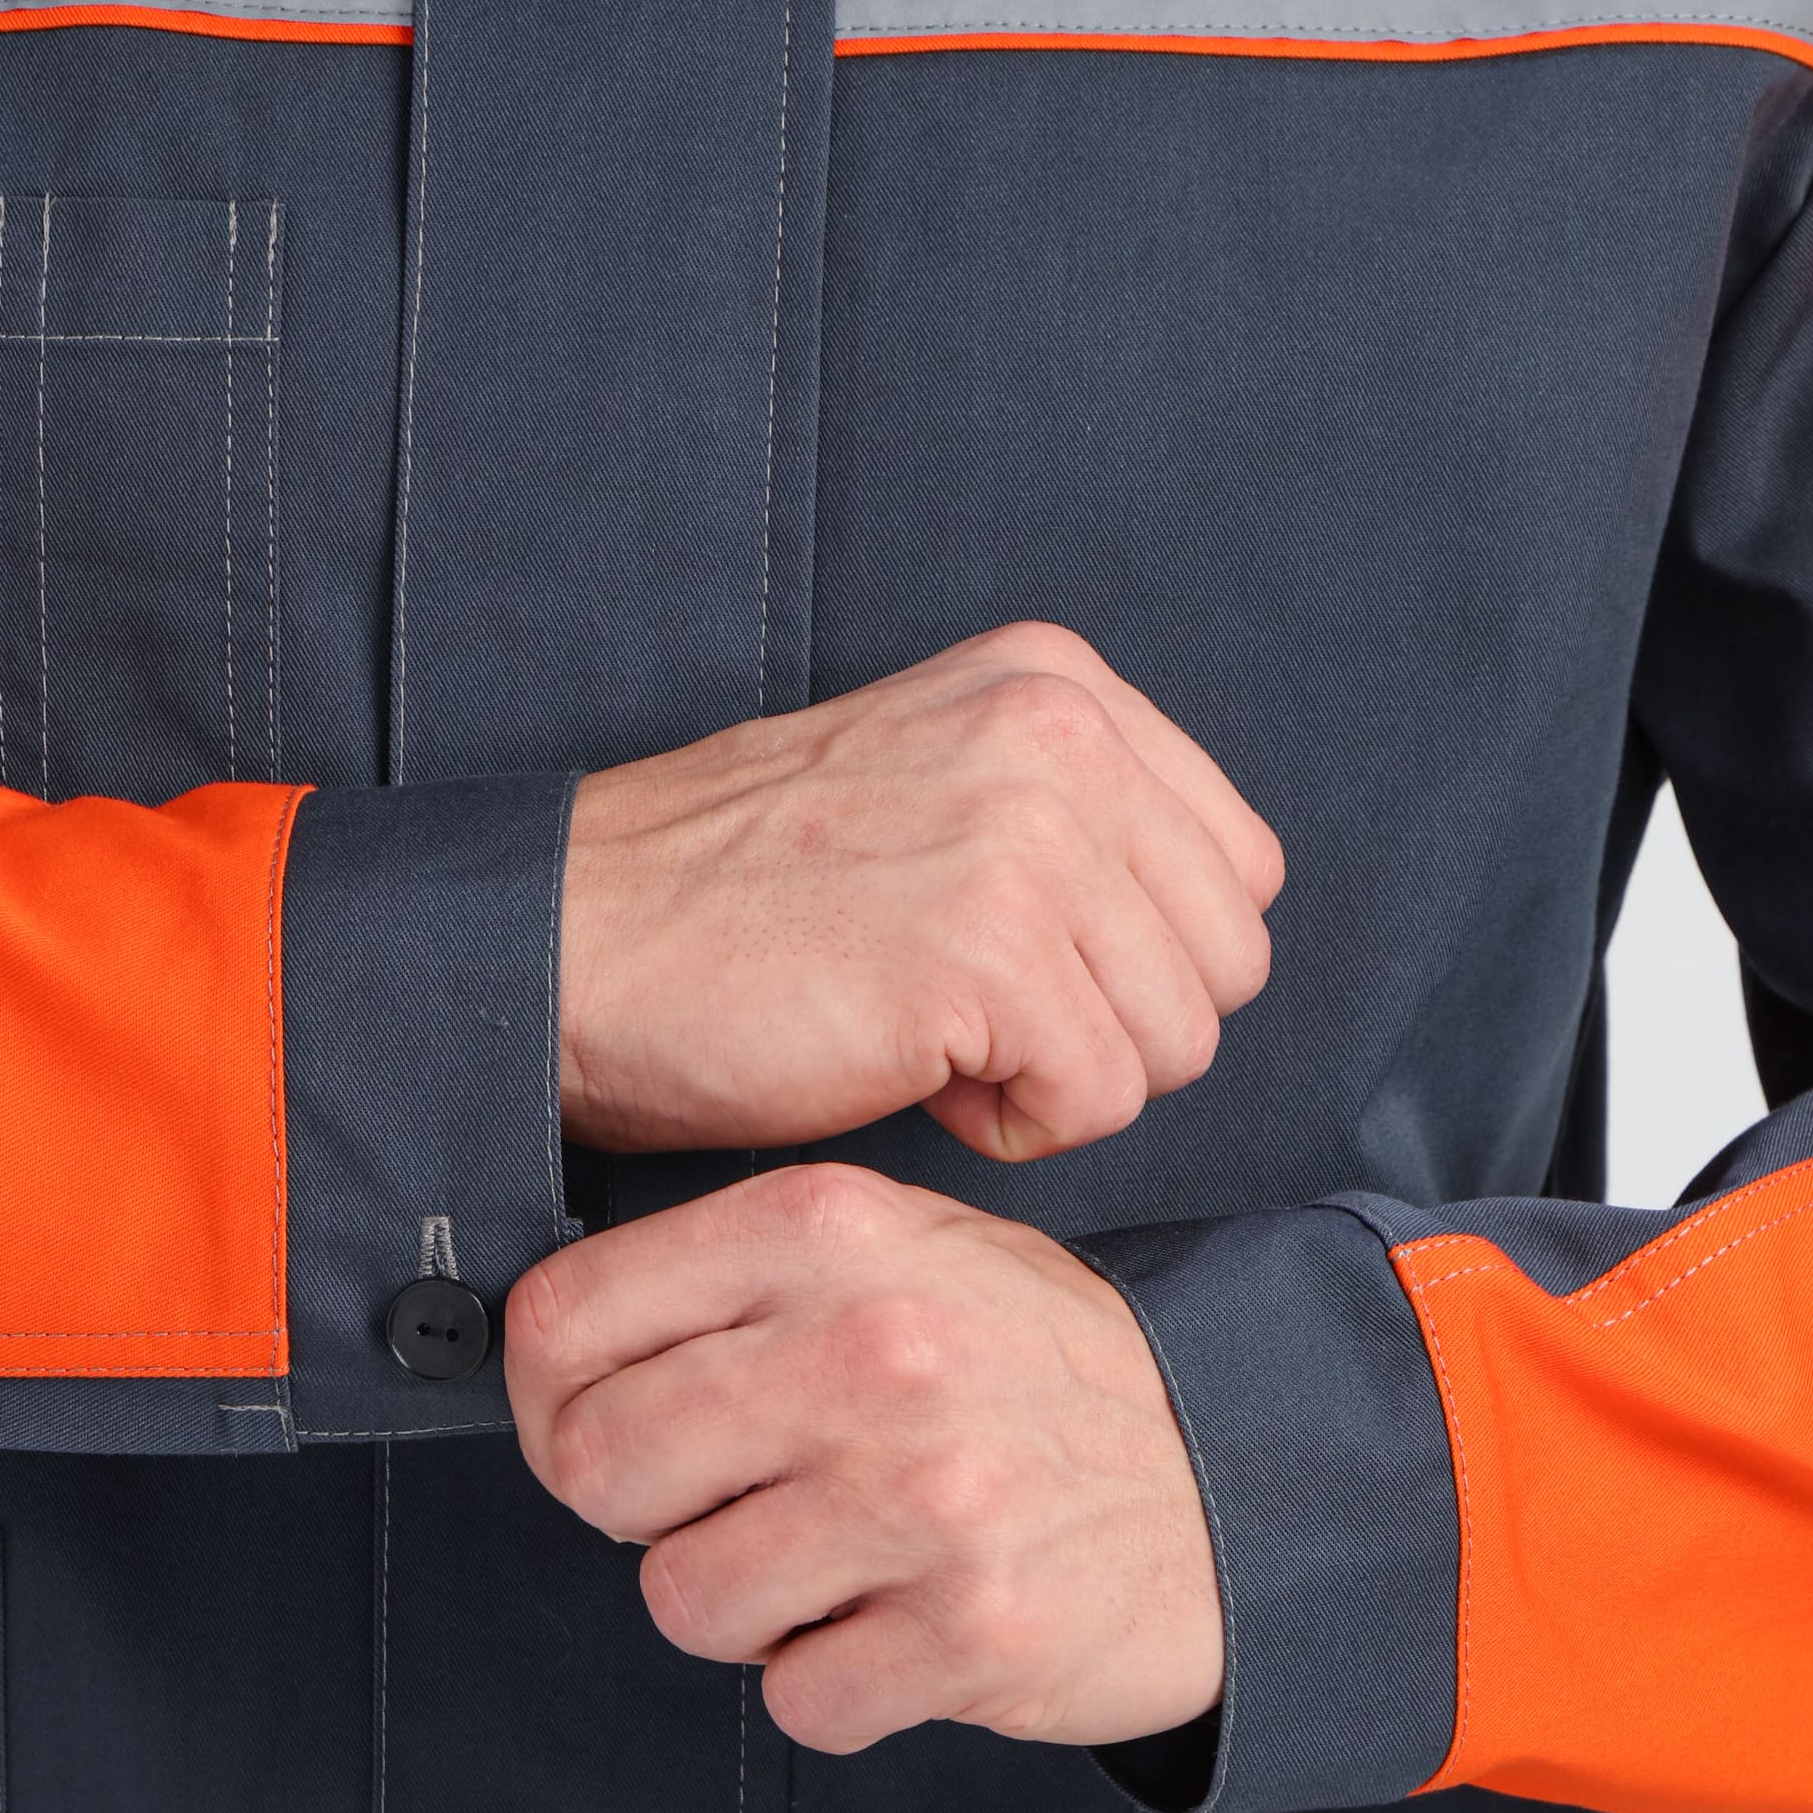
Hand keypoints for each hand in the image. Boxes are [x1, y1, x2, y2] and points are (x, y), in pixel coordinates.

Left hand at [507, 1164, 1220, 1755]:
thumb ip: (737, 1282)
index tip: (603, 1434)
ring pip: (681, 1599)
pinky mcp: (972, 1630)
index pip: (563, 1324)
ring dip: (742, 1611)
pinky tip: (902, 1626)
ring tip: (832, 1568)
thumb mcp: (905, 1253)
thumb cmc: (1040, 1373)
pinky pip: (800, 1700)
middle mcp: (870, 1352)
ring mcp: (923, 1496)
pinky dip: (837, 1687)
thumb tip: (550, 1362)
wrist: (1250, 1478)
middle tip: (727, 1511)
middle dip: (643, 1514)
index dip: (551, 1403)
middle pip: (597, 1468)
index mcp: (828, 1235)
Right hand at [558, 621, 1279, 1164]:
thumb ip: (1075, 813)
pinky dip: (1015, 1129)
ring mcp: (1029, 835)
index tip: (1014, 969)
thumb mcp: (936, 781)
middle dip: (1118, 1028)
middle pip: (1226, 961)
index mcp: (1059, 683)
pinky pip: (1099, 1098)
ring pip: (1178, 1039)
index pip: (1236, 867)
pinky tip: (918, 1081)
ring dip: (1065, 1080)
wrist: (575, 942)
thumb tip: (1199, 934)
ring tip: (942, 1046)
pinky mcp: (988, 950)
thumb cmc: (738, 900)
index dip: (1140, 959)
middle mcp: (1061, 734)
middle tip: (979, 1025)